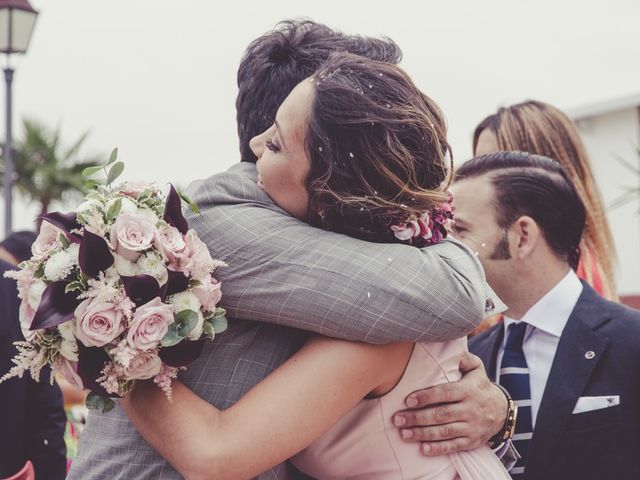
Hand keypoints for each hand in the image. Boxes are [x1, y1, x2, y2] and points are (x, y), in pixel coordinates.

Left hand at [392, 351, 507, 455]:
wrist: (501, 410)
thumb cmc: (479, 386)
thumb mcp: (476, 368)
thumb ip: (463, 358)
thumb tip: (449, 350)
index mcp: (468, 390)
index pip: (445, 393)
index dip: (426, 397)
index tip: (408, 400)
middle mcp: (470, 409)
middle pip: (441, 415)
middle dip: (417, 418)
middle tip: (398, 419)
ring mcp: (471, 427)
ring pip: (445, 432)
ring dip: (422, 434)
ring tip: (403, 433)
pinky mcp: (471, 441)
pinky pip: (454, 446)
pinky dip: (438, 449)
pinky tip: (423, 449)